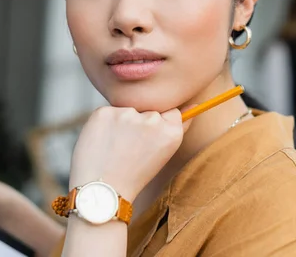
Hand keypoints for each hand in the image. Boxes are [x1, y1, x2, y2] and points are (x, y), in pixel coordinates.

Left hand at [69, 107, 189, 200]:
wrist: (102, 191)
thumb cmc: (133, 175)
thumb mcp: (163, 154)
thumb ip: (179, 128)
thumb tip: (193, 104)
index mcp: (171, 131)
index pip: (171, 112)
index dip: (157, 126)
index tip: (148, 139)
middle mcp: (151, 119)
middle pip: (148, 111)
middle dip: (139, 124)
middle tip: (128, 148)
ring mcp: (126, 114)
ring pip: (127, 111)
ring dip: (121, 122)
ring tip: (113, 147)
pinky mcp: (104, 112)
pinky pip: (107, 112)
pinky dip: (104, 124)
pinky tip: (101, 142)